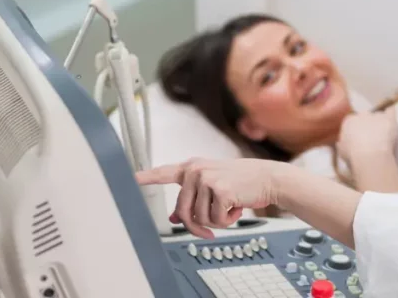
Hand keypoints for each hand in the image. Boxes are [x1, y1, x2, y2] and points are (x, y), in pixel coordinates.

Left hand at [136, 158, 280, 238]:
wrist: (268, 179)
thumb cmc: (243, 183)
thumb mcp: (214, 187)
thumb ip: (193, 199)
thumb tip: (173, 218)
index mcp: (192, 167)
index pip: (163, 173)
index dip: (144, 177)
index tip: (129, 179)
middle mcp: (196, 170)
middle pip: (182, 212)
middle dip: (196, 226)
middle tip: (210, 230)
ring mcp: (206, 179)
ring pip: (199, 218)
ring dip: (217, 221)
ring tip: (230, 208)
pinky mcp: (218, 190)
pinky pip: (215, 220)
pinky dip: (227, 220)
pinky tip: (236, 207)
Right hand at [336, 111, 397, 163]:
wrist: (370, 156)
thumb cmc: (353, 155)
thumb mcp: (342, 151)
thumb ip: (344, 143)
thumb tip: (342, 142)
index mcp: (349, 121)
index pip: (353, 121)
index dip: (358, 130)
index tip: (361, 139)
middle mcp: (361, 114)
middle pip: (366, 117)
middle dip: (369, 125)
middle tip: (373, 138)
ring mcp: (376, 115)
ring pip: (379, 116)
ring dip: (381, 124)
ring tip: (385, 136)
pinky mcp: (389, 118)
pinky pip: (391, 111)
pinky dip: (392, 115)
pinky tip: (393, 121)